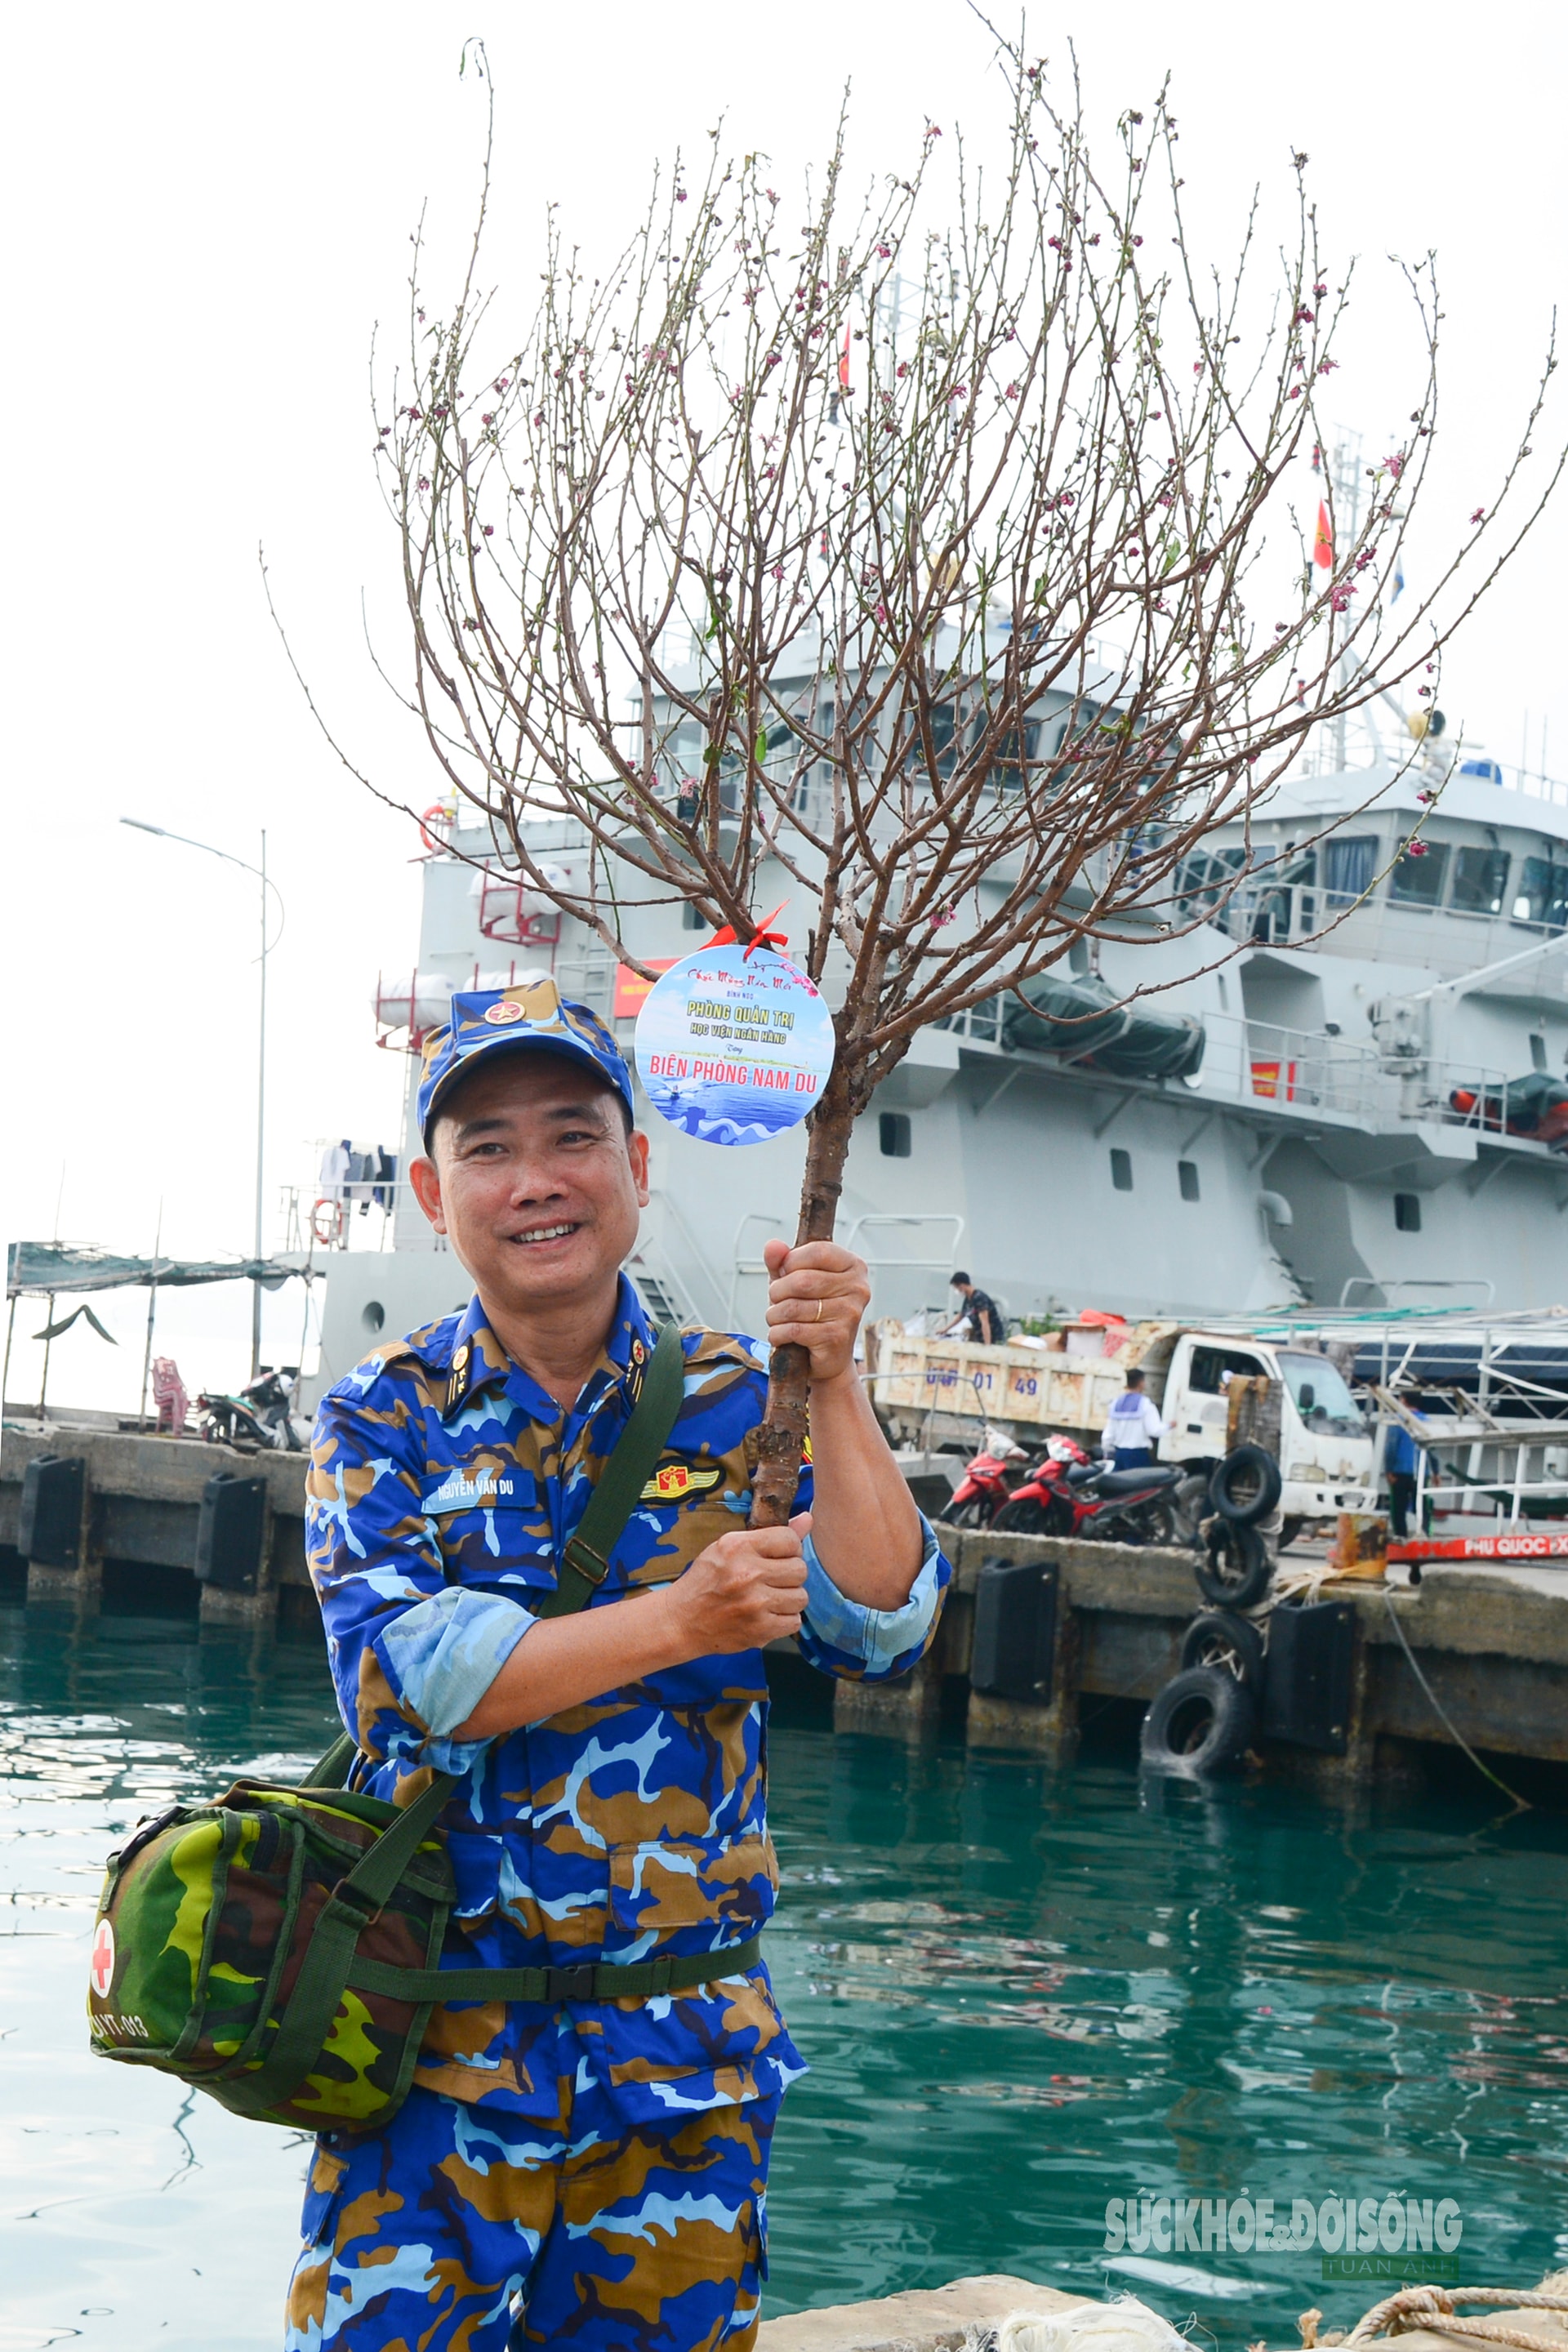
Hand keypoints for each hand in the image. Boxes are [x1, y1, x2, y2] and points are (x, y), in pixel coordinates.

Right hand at [667, 1519, 809, 1653]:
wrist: (681, 1621)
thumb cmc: (706, 1580)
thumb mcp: (729, 1548)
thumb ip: (771, 1535)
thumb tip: (808, 1519)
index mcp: (738, 1547)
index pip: (790, 1540)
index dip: (789, 1549)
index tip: (777, 1557)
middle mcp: (748, 1573)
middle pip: (800, 1569)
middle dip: (790, 1575)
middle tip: (772, 1580)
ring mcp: (755, 1604)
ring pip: (801, 1597)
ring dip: (789, 1599)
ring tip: (769, 1598)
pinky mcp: (760, 1630)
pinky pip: (794, 1622)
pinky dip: (784, 1620)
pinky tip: (767, 1615)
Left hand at [762, 1239, 869, 1384]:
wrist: (828, 1358)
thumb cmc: (812, 1313)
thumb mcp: (794, 1281)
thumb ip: (782, 1261)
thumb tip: (772, 1246)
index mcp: (853, 1265)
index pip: (818, 1251)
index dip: (791, 1261)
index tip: (784, 1273)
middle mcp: (858, 1288)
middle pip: (803, 1280)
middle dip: (777, 1291)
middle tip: (775, 1300)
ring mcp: (850, 1313)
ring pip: (794, 1307)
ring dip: (774, 1314)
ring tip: (777, 1319)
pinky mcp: (837, 1337)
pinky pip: (794, 1330)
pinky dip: (777, 1333)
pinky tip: (780, 1335)